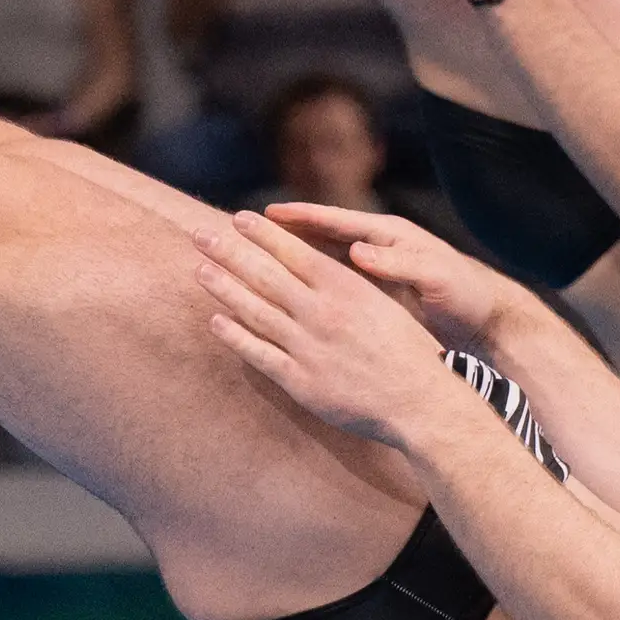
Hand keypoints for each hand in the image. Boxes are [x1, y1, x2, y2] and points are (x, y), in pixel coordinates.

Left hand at [193, 211, 453, 444]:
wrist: (420, 401)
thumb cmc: (407, 350)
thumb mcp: (383, 302)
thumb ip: (347, 283)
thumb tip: (316, 263)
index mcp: (345, 289)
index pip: (293, 252)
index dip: (262, 234)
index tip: (238, 217)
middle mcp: (322, 313)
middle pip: (265, 276)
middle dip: (229, 252)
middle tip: (200, 234)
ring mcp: (308, 348)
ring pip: (255, 311)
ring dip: (224, 289)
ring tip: (199, 270)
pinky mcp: (300, 382)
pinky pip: (259, 354)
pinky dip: (235, 336)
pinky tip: (216, 321)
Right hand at [265, 202, 519, 348]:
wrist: (486, 322)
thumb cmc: (465, 295)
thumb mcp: (435, 278)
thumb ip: (397, 264)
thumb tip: (356, 250)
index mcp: (389, 237)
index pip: (337, 221)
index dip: (302, 217)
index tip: (269, 213)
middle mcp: (376, 248)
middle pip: (321, 235)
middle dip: (285, 231)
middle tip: (246, 227)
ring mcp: (373, 272)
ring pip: (322, 260)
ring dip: (291, 257)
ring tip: (254, 255)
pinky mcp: (373, 294)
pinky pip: (333, 284)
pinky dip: (308, 283)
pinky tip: (284, 293)